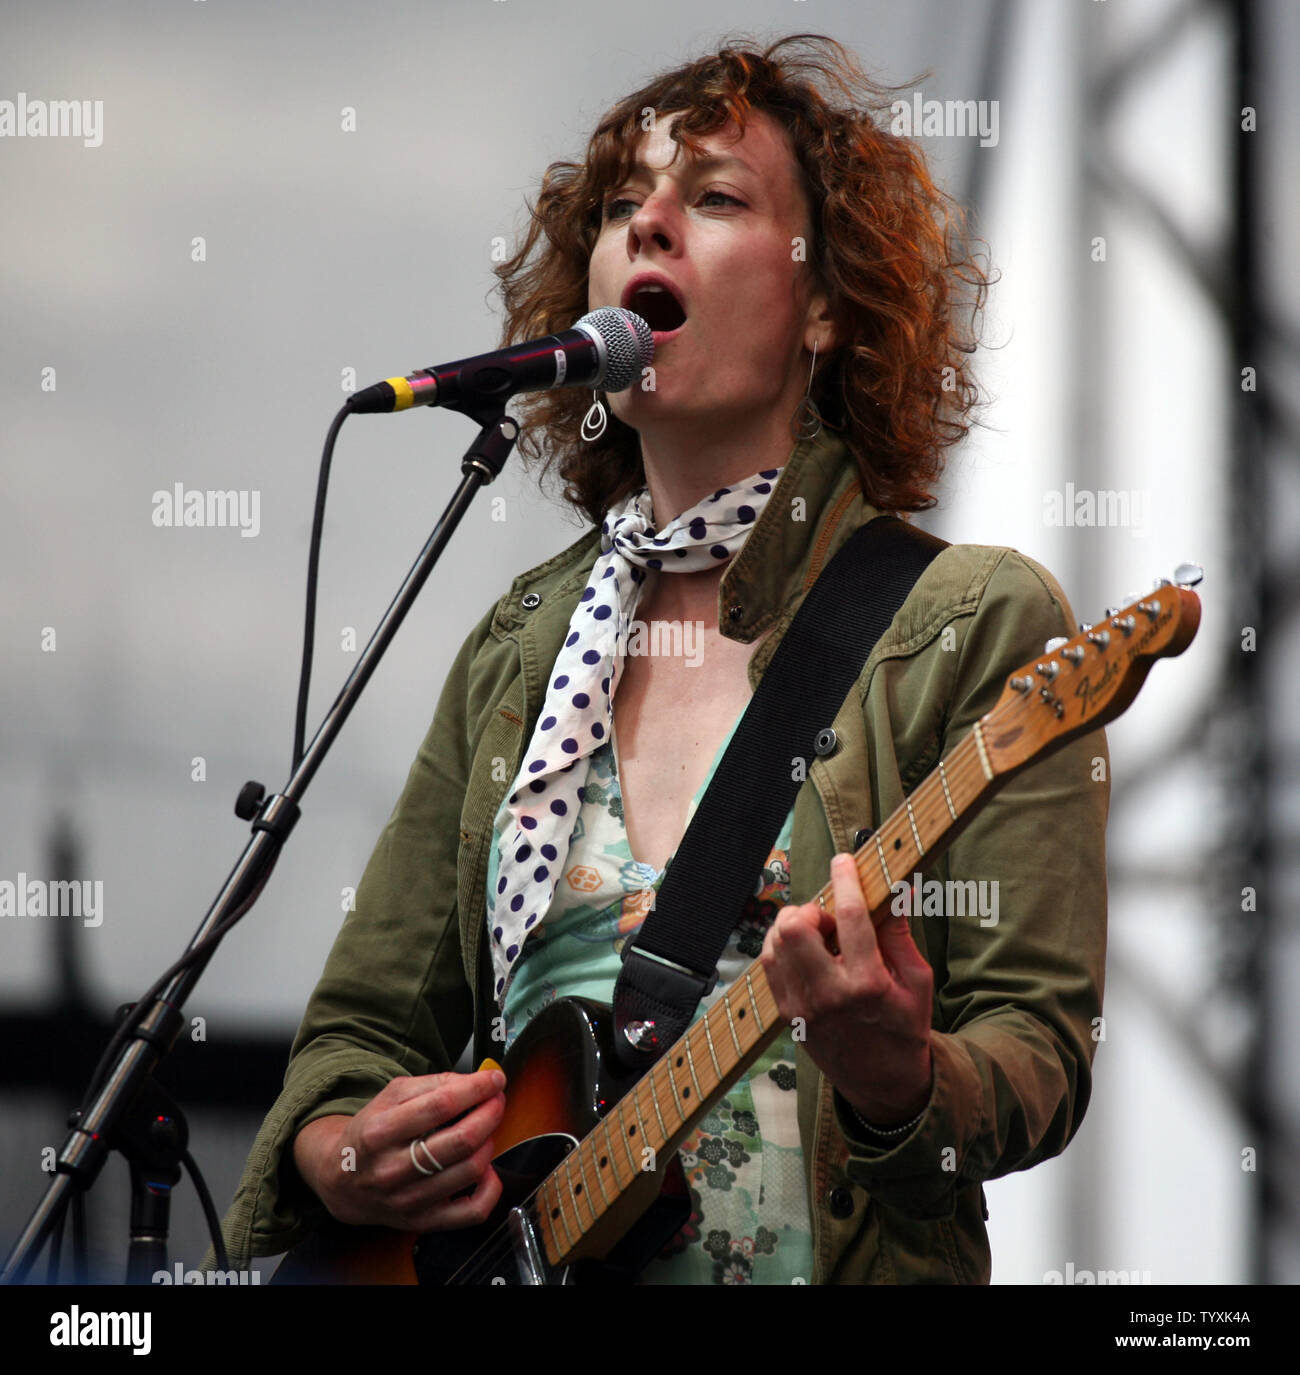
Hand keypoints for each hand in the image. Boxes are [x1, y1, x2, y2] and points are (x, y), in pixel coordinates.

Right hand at [293, 1068, 506, 1230]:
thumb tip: (475, 1081)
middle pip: (460, 1140)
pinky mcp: (422, 1221)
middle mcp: (393, 1169)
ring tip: (486, 1129)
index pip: (441, 1105)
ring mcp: (408, 1200)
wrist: (341, 1179)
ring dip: (489, 1141)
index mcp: (381, 1132)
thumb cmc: (371, 1133)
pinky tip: (485, 1168)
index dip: (476, 1088)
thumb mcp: (390, 1096)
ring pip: (470, 1170)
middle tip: (496, 1100)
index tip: (494, 1079)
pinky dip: (490, 1187)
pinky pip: (472, 1211)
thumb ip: (432, 1083)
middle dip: (490, 1113)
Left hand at [760, 852, 933, 1124]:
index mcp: (868, 985)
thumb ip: (900, 933)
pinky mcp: (787, 1013)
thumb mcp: (917, 981)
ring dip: (794, 927)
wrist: (883, 1083)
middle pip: (795, 928)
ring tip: (821, 938)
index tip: (845, 861)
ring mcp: (802, 1007)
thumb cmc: (905, 1029)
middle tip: (831, 919)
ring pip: (776, 943)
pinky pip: (770, 964)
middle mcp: (828, 995)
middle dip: (811, 909)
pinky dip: (783, 946)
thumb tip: (897, 888)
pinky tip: (807, 952)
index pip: (850, 918)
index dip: (846, 881)